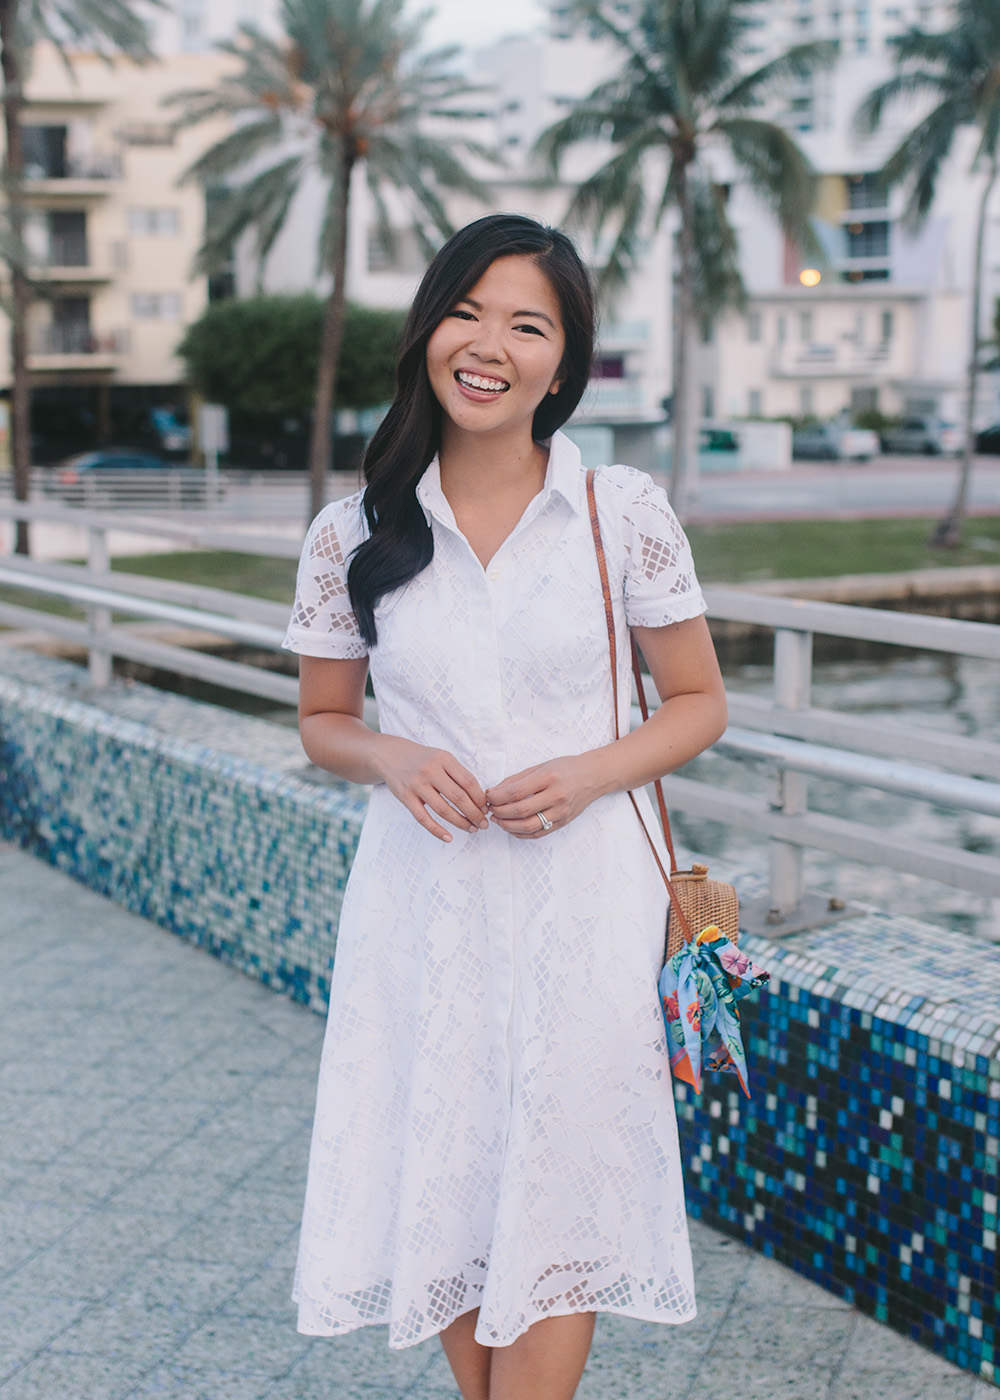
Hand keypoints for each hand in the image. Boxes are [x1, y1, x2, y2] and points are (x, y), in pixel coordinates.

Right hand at [377, 736, 488, 842]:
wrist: (391, 756)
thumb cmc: (422, 759)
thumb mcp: (442, 757)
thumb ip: (458, 774)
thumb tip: (479, 799)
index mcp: (444, 759)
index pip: (468, 782)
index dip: (480, 798)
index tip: (486, 809)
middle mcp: (430, 771)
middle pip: (458, 797)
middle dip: (475, 814)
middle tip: (483, 824)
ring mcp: (417, 784)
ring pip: (443, 810)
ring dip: (460, 823)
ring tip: (471, 829)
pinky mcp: (405, 797)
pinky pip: (423, 818)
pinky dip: (437, 830)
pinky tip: (448, 837)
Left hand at [486, 754, 607, 838]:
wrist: (594, 776)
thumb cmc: (566, 768)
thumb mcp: (541, 766)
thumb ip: (516, 779)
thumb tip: (493, 791)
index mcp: (549, 777)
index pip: (515, 792)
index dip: (497, 797)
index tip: (488, 797)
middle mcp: (556, 796)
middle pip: (520, 810)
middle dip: (500, 811)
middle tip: (491, 809)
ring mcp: (561, 811)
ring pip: (528, 826)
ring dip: (508, 825)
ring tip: (498, 819)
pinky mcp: (563, 822)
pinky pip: (538, 833)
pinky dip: (521, 833)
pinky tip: (512, 827)